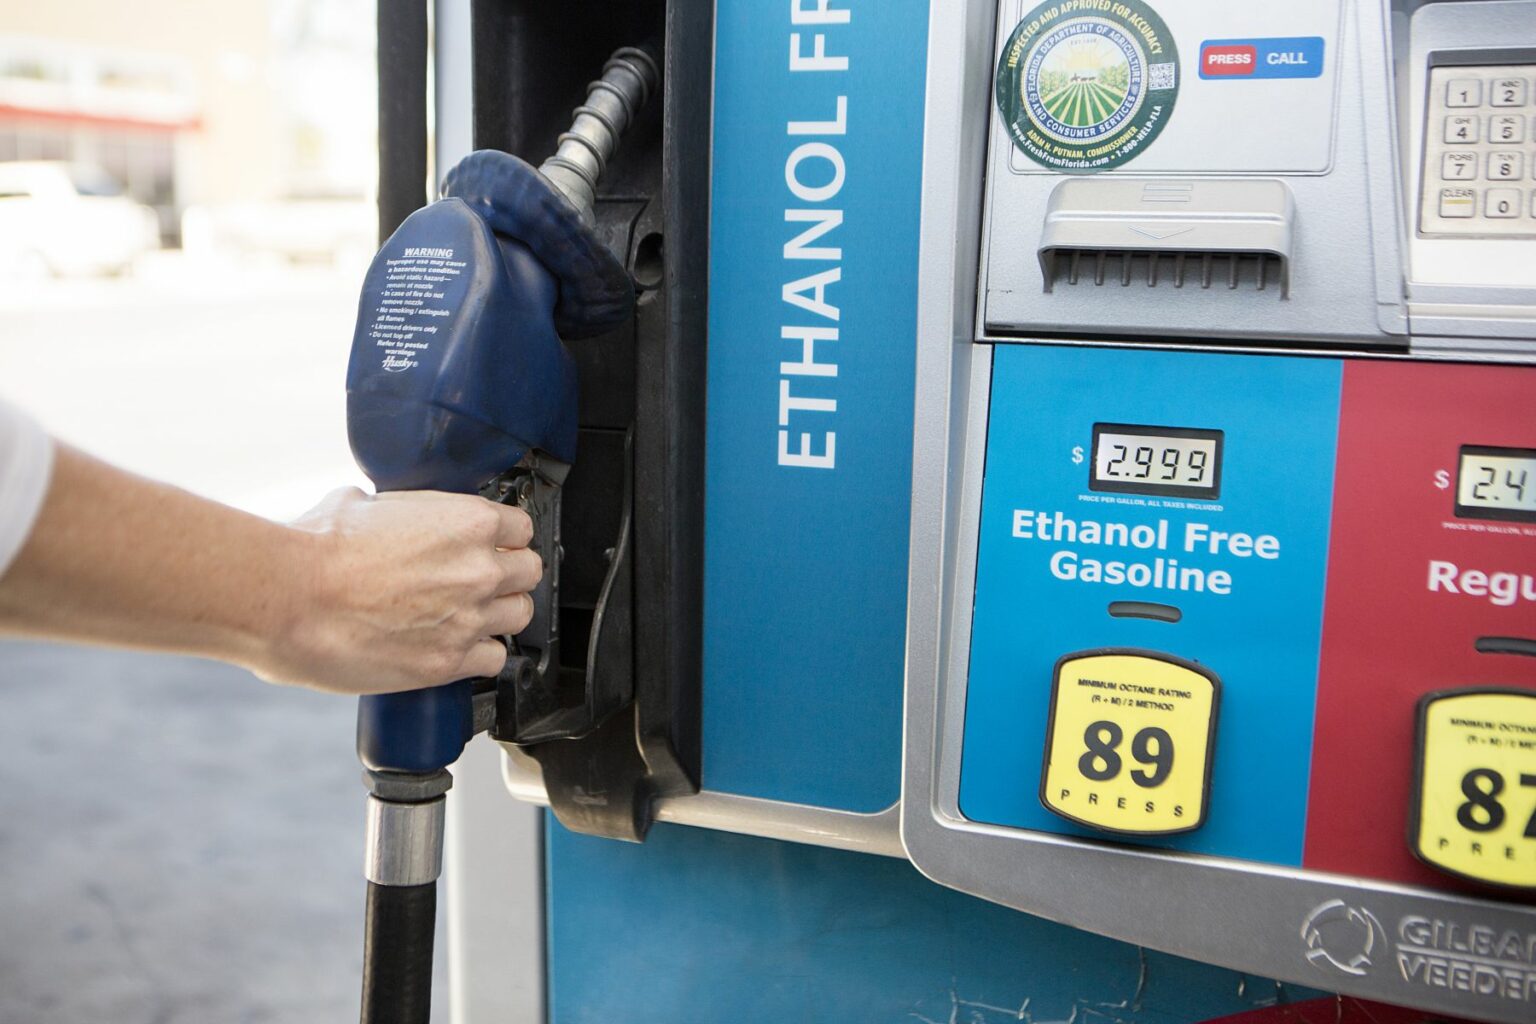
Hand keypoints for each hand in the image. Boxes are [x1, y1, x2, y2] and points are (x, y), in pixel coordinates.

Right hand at [261, 487, 542, 694]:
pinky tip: (458, 645)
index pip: (521, 528)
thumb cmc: (315, 551)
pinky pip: (494, 659)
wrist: (288, 599)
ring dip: (500, 613)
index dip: (504, 537)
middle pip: (529, 572)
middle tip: (481, 579)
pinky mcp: (448, 662)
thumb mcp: (360, 503)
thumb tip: (382, 511)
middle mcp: (479, 570)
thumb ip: (393, 510)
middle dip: (507, 574)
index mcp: (468, 522)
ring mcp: (469, 618)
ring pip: (520, 615)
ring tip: (470, 613)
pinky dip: (480, 653)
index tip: (493, 545)